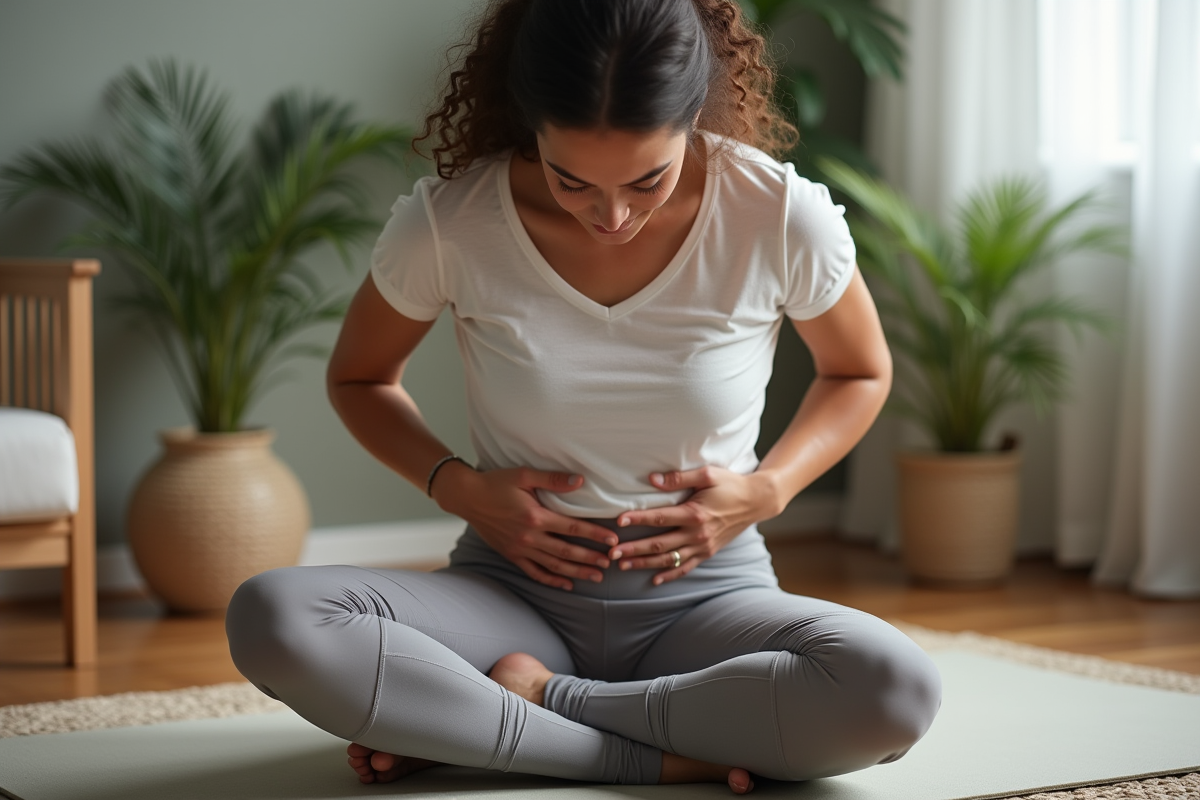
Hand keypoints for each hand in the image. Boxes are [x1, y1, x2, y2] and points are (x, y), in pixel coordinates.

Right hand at [431, 463, 618, 590]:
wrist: (467, 497)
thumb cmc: (496, 483)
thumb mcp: (524, 475)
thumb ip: (553, 480)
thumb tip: (579, 480)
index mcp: (535, 516)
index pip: (572, 527)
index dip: (595, 534)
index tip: (612, 540)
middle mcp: (529, 536)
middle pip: (566, 551)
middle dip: (590, 558)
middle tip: (610, 563)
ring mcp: (520, 548)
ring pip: (553, 565)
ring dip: (576, 572)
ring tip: (596, 577)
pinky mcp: (511, 555)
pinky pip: (534, 572)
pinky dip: (551, 580)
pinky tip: (566, 584)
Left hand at [608, 466, 779, 585]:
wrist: (756, 501)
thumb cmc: (730, 484)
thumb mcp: (707, 474)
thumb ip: (679, 478)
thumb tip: (653, 479)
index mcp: (694, 513)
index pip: (660, 518)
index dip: (638, 519)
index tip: (619, 520)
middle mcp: (697, 533)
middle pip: (660, 544)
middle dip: (634, 549)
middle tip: (612, 553)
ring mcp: (703, 546)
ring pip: (669, 559)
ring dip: (645, 563)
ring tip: (624, 565)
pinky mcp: (708, 552)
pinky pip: (686, 567)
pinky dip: (670, 574)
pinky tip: (655, 579)